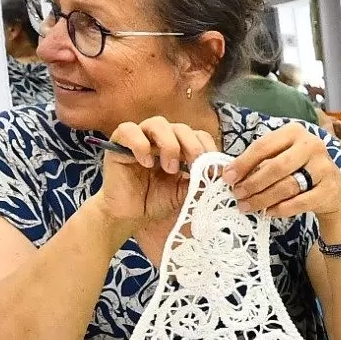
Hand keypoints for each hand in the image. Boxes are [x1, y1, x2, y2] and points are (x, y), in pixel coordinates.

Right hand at [90, 117, 218, 231]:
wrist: (130, 216)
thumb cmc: (157, 201)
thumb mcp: (186, 192)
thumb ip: (201, 180)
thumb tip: (221, 173)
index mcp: (180, 148)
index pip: (199, 136)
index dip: (208, 148)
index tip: (213, 169)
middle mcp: (161, 139)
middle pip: (181, 128)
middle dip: (192, 146)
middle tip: (195, 165)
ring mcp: (141, 138)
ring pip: (158, 123)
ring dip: (169, 144)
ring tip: (170, 168)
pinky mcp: (119, 143)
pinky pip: (129, 130)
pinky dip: (140, 144)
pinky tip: (146, 163)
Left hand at [225, 122, 340, 225]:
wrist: (334, 189)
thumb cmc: (300, 170)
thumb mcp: (282, 156)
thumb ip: (260, 161)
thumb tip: (230, 174)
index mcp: (295, 132)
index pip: (263, 146)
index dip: (243, 163)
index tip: (228, 178)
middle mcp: (312, 145)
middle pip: (275, 167)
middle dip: (252, 183)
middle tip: (237, 195)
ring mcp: (323, 167)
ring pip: (287, 186)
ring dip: (263, 198)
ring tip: (248, 206)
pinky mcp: (330, 189)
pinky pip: (300, 202)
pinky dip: (281, 209)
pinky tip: (269, 212)